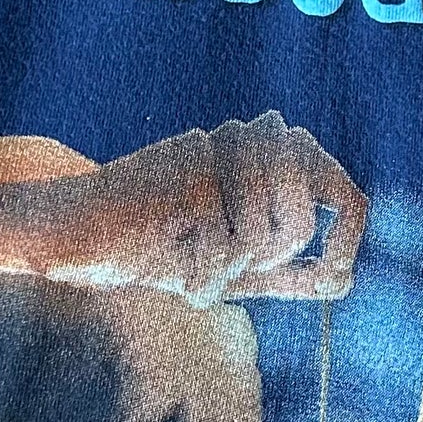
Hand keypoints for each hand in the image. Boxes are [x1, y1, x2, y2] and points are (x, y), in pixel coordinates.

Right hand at [0, 114, 364, 304]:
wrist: (71, 233)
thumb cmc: (148, 246)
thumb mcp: (227, 264)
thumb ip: (283, 272)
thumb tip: (346, 280)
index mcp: (260, 154)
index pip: (342, 187)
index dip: (351, 237)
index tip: (336, 274)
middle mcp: (244, 141)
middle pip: (304, 219)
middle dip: (268, 261)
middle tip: (225, 268)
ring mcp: (215, 153)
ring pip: (268, 236)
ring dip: (227, 270)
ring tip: (188, 266)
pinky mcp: (189, 174)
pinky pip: (225, 249)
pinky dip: (198, 275)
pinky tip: (167, 267)